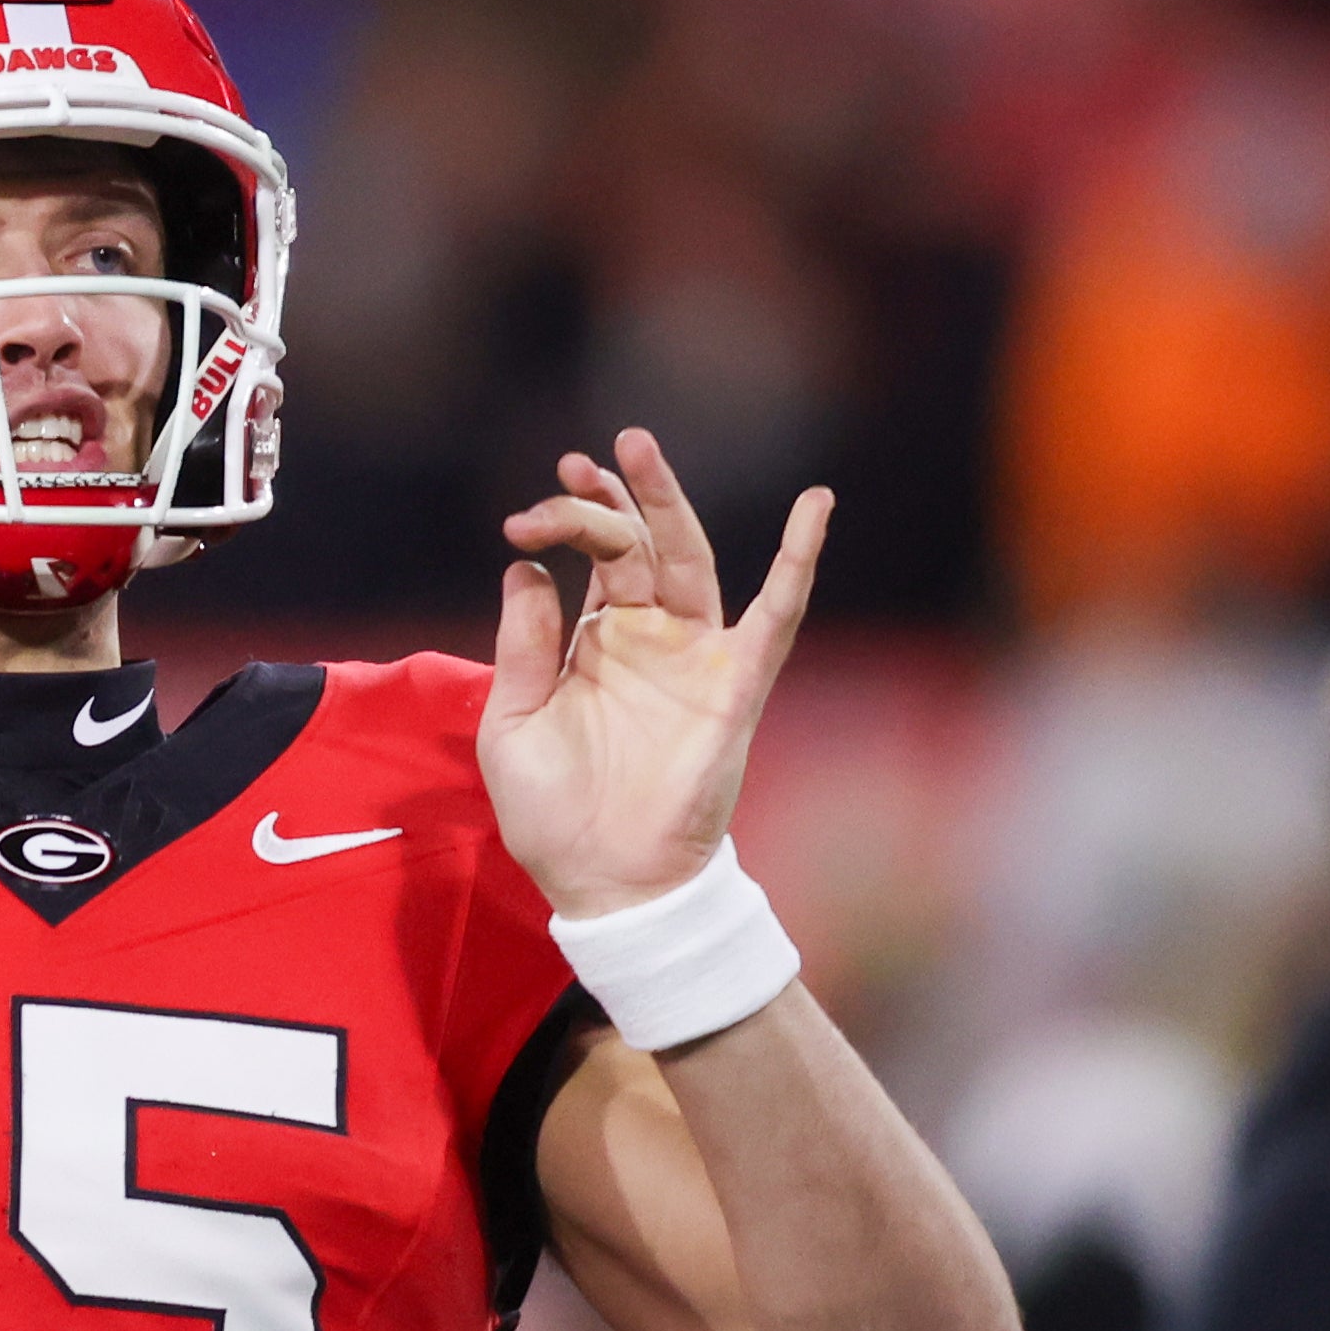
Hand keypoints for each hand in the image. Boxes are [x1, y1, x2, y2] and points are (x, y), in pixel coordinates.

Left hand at [478, 429, 825, 918]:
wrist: (604, 883)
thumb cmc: (553, 814)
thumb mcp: (513, 725)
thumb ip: (522, 648)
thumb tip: (524, 569)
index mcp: (595, 639)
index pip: (588, 558)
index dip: (559, 526)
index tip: (520, 525)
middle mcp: (649, 636)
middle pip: (639, 543)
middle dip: (614, 496)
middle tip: (583, 457)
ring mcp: (694, 656)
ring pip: (691, 560)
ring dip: (670, 503)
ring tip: (637, 446)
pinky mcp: (734, 687)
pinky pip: (776, 616)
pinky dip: (798, 562)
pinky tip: (816, 506)